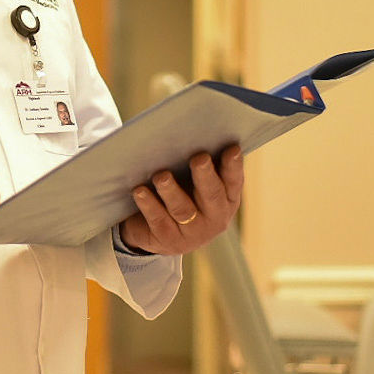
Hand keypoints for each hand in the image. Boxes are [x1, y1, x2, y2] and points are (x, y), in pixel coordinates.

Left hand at [118, 145, 243, 255]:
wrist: (159, 234)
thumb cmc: (183, 196)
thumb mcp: (196, 184)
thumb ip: (203, 166)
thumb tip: (195, 133)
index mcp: (227, 200)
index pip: (233, 182)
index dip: (233, 166)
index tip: (232, 149)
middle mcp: (214, 218)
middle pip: (211, 195)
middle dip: (205, 176)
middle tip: (199, 158)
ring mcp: (191, 232)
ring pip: (182, 209)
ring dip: (171, 191)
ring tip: (161, 176)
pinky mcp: (167, 240)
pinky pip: (158, 220)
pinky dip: (148, 204)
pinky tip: (139, 191)